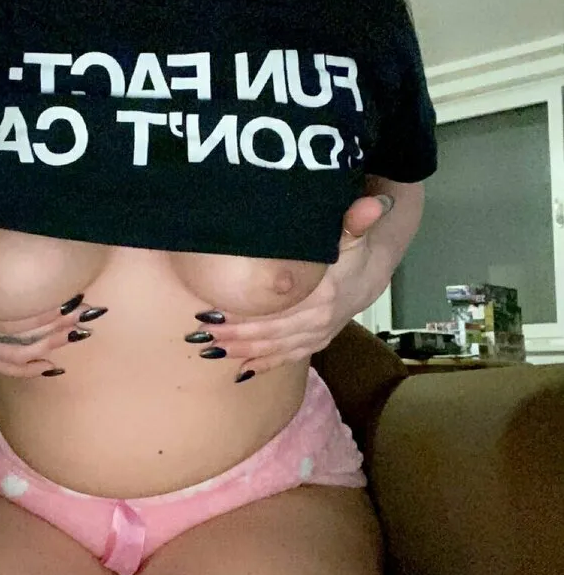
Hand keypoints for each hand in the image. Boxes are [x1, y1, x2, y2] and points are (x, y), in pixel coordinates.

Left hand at [191, 194, 394, 379]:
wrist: (370, 277)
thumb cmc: (353, 252)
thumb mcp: (354, 234)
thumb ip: (356, 220)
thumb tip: (372, 204)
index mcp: (322, 294)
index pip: (276, 307)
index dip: (244, 312)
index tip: (214, 311)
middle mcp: (319, 320)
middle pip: (270, 331)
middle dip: (234, 334)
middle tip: (201, 334)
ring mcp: (317, 335)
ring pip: (275, 348)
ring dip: (242, 350)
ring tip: (210, 350)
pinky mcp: (315, 343)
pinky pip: (288, 357)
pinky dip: (264, 364)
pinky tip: (239, 370)